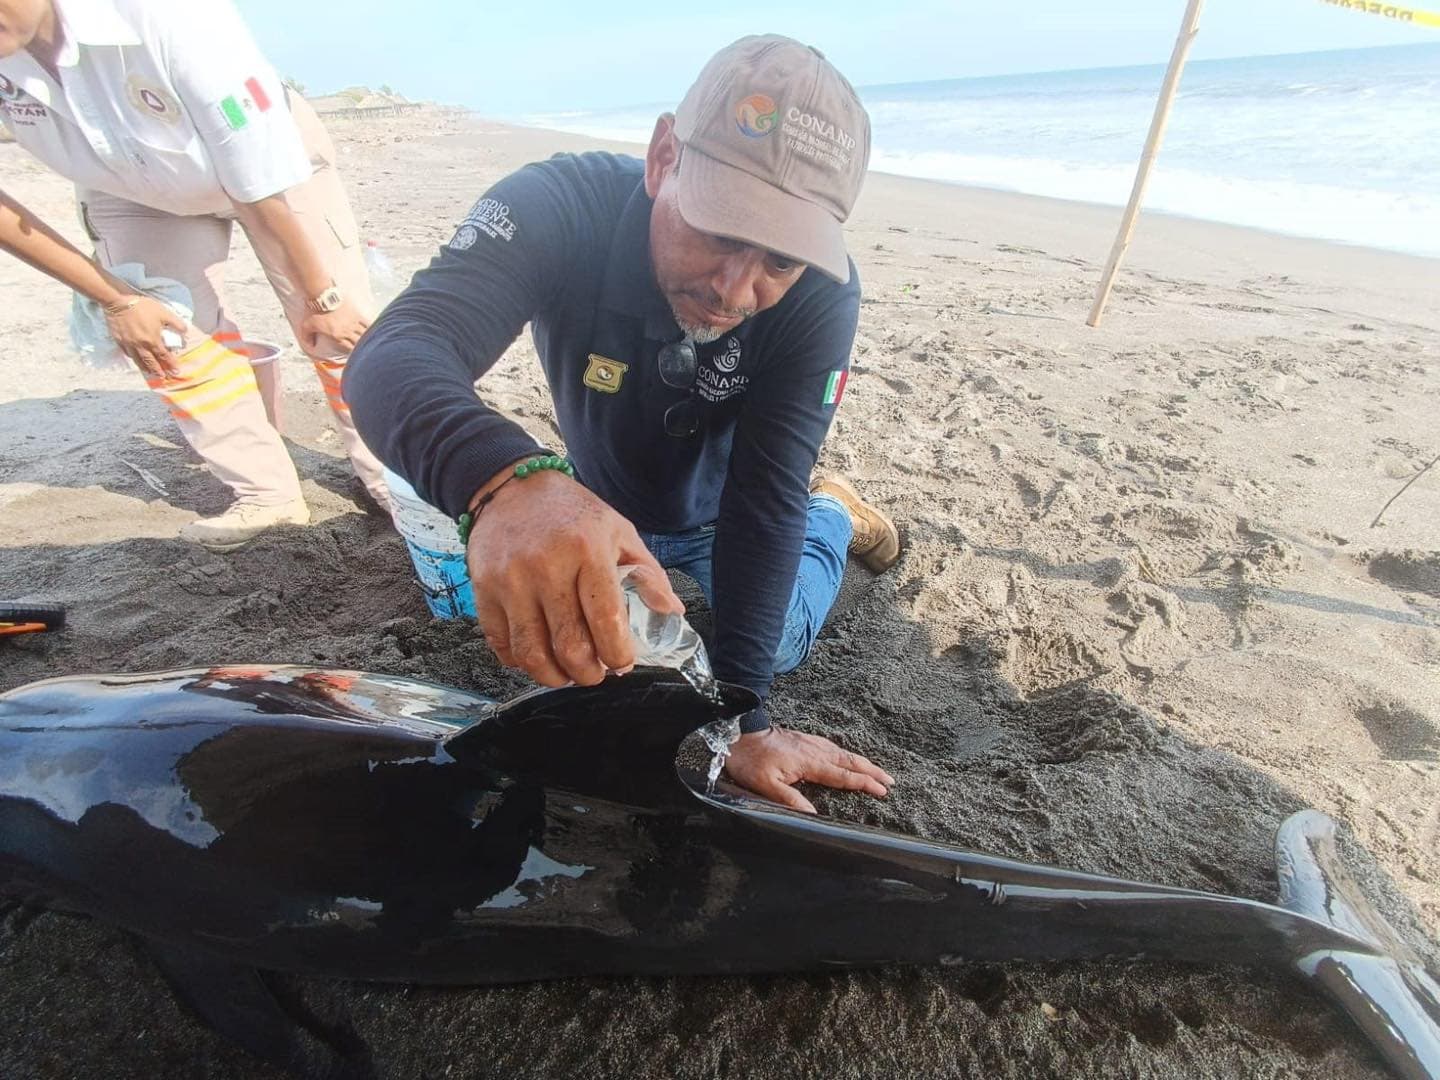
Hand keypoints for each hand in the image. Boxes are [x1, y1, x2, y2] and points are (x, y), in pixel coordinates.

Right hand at [105, 296, 186, 378]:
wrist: (118, 302)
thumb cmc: (142, 307)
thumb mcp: (164, 313)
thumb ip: (176, 323)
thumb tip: (185, 331)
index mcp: (152, 340)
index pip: (164, 356)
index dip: (171, 365)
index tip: (176, 372)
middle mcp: (141, 346)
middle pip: (151, 362)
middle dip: (158, 371)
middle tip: (164, 378)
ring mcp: (129, 344)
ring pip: (138, 361)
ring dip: (145, 368)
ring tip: (151, 373)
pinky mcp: (119, 341)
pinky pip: (128, 354)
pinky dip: (133, 359)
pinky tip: (136, 360)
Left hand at [300, 298, 369, 353]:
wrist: (324, 298)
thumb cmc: (316, 312)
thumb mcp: (307, 326)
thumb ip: (307, 337)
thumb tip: (309, 345)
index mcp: (338, 336)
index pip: (349, 348)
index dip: (354, 353)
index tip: (356, 356)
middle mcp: (348, 332)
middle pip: (359, 343)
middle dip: (362, 348)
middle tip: (365, 350)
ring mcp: (354, 323)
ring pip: (365, 334)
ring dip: (368, 339)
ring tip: (372, 342)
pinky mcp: (357, 314)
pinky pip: (367, 323)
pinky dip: (371, 328)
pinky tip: (376, 330)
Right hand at [468, 470, 683, 686]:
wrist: (512, 487)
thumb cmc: (571, 513)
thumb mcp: (618, 531)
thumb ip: (647, 574)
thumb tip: (672, 611)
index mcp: (587, 551)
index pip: (607, 621)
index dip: (618, 654)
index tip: (622, 662)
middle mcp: (547, 567)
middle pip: (569, 646)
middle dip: (588, 673)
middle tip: (595, 674)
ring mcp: (511, 581)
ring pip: (532, 652)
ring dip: (553, 676)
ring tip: (566, 673)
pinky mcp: (484, 590)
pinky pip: (501, 643)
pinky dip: (519, 661)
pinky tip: (537, 656)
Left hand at [724, 726, 893, 813]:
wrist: (740, 733)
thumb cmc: (751, 761)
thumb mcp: (766, 786)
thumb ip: (790, 800)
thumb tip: (813, 815)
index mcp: (809, 763)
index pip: (842, 776)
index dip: (863, 783)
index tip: (882, 790)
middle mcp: (815, 750)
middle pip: (849, 762)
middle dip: (871, 771)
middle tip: (890, 781)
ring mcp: (810, 743)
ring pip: (843, 753)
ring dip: (862, 762)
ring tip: (877, 771)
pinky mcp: (805, 740)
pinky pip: (833, 747)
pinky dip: (847, 755)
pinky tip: (848, 758)